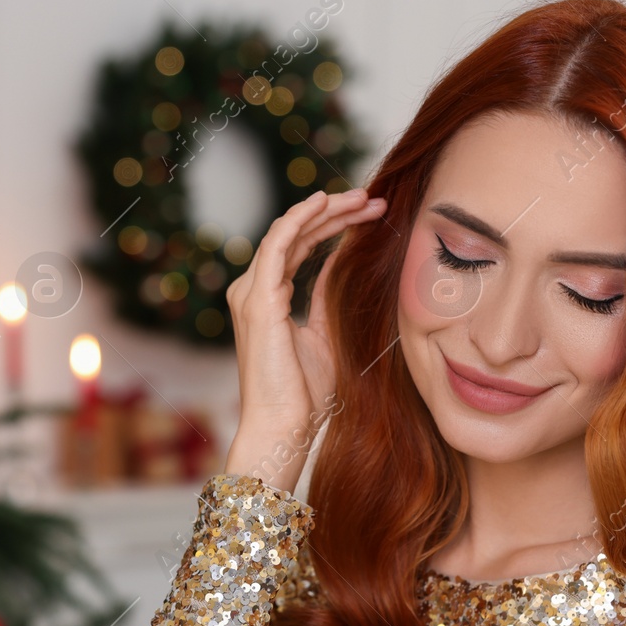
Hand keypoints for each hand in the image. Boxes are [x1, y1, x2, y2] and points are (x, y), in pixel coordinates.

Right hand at [223, 188, 387, 487]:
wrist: (283, 427)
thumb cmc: (304, 395)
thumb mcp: (325, 334)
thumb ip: (326, 296)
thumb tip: (341, 262)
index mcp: (267, 299)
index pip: (300, 247)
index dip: (334, 226)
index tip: (372, 214)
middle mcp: (254, 290)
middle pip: (295, 234)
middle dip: (335, 212)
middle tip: (374, 198)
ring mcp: (251, 293)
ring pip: (288, 232)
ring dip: (325, 210)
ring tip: (362, 197)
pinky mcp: (258, 300)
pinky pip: (278, 244)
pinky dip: (300, 218)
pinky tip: (325, 202)